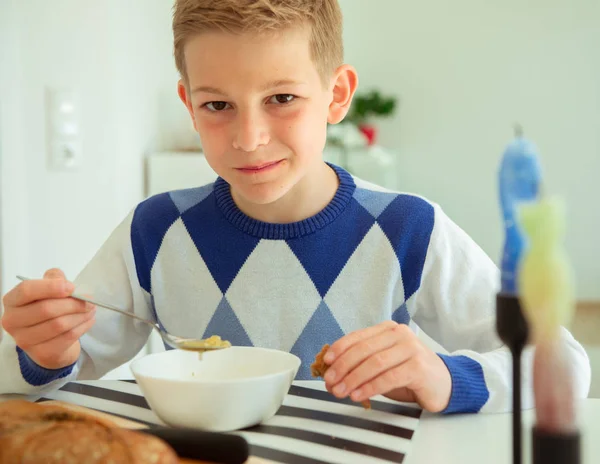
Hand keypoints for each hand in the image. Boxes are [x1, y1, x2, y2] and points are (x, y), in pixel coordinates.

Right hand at [1, 269, 95, 369]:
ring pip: (59, 325)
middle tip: (90, 300)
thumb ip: (54, 279)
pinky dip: (83, 327)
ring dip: (80, 315)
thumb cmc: (48, 308)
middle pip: (46, 309)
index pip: (26, 290)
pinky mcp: (41, 353)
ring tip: (91, 309)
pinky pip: (67, 337)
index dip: (50, 287)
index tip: (72, 287)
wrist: (49, 341)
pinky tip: (89, 320)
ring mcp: (24, 340)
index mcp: (12, 300)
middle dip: (73, 303)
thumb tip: (66, 283)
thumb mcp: (49, 289)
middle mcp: (12, 321)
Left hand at [322, 321, 451, 411]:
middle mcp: (400, 334)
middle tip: (330, 381)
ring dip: (353, 379)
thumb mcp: (382, 365)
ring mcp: (411, 349)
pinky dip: (370, 387)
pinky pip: (388, 377)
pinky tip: (359, 395)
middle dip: (343, 366)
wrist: (443, 383)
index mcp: (388, 329)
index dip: (339, 348)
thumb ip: (360, 365)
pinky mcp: (419, 367)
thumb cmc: (409, 374)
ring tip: (341, 391)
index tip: (326, 362)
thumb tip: (332, 376)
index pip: (358, 336)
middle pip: (364, 349)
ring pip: (374, 363)